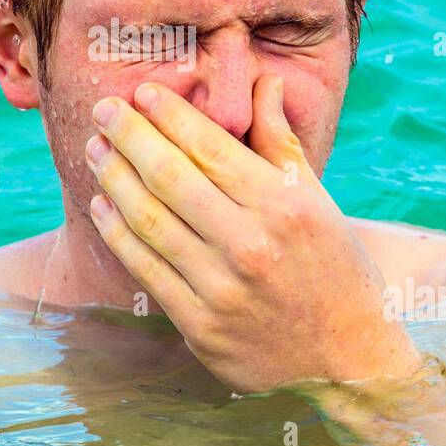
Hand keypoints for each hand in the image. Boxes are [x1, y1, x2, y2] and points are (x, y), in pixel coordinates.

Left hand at [85, 75, 420, 392]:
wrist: (349, 364)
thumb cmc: (336, 272)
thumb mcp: (319, 201)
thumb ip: (282, 142)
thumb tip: (266, 81)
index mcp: (283, 206)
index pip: (210, 147)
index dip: (170, 114)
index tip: (143, 92)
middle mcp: (251, 243)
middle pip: (169, 177)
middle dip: (128, 136)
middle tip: (104, 109)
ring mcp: (222, 288)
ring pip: (149, 220)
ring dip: (114, 178)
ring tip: (96, 149)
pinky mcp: (201, 327)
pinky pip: (145, 269)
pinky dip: (118, 232)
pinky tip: (104, 204)